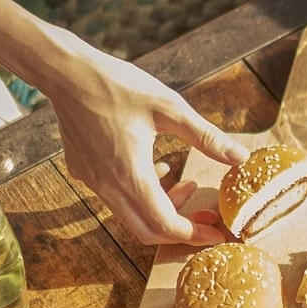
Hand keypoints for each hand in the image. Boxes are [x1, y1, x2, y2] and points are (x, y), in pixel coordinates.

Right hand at [33, 28, 245, 245]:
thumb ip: (206, 136)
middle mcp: (107, 185)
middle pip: (147, 231)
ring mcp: (91, 181)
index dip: (194, 234)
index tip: (217, 232)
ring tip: (186, 184)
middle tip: (206, 217)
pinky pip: (115, 198)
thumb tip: (240, 157)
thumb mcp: (169, 107)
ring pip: (131, 216)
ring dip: (161, 210)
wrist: (66, 73)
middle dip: (180, 230)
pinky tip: (157, 169)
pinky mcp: (83, 172)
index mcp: (130, 174)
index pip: (165, 225)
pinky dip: (141, 196)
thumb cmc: (117, 85)